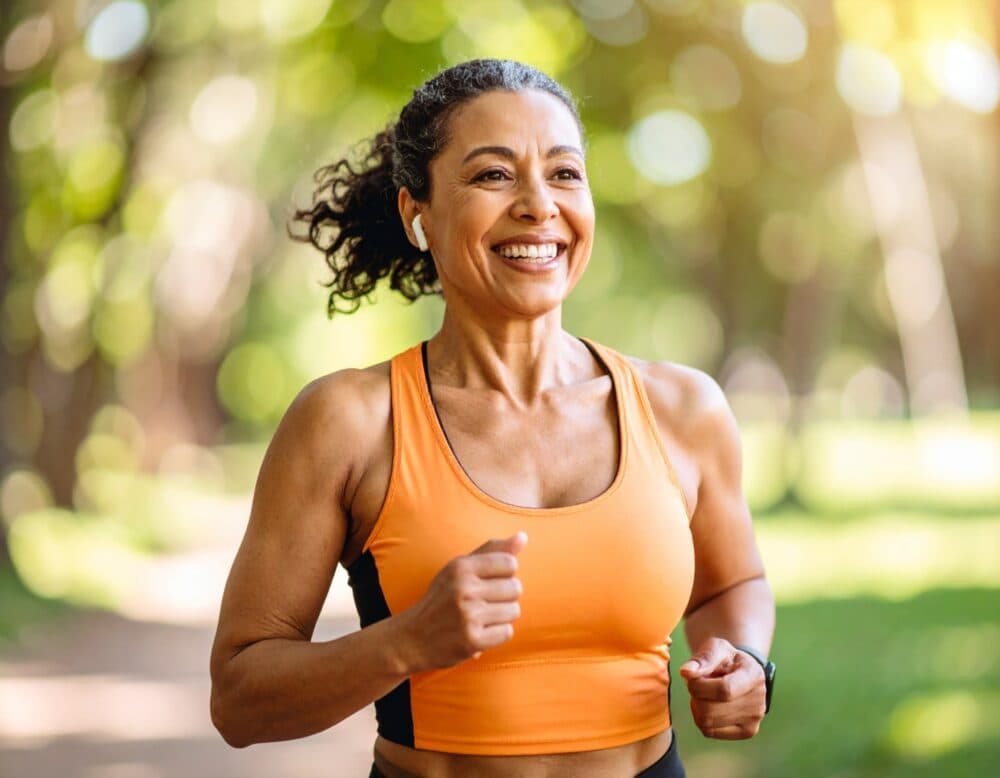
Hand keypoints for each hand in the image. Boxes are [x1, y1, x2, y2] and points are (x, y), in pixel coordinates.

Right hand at [397, 531, 526, 671]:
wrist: (411, 638)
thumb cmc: (442, 599)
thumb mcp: (460, 569)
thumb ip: (492, 551)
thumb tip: (523, 536)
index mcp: (461, 567)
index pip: (510, 563)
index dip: (505, 574)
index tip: (490, 581)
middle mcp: (464, 588)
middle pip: (515, 587)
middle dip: (505, 596)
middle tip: (484, 602)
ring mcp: (468, 615)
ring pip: (514, 611)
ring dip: (502, 616)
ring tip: (482, 617)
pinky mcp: (472, 641)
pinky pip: (507, 632)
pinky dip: (497, 634)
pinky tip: (480, 631)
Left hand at [679, 637, 766, 739]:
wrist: (739, 671)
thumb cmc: (726, 658)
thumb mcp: (716, 648)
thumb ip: (702, 659)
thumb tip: (686, 672)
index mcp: (754, 676)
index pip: (724, 690)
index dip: (700, 685)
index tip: (692, 676)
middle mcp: (758, 701)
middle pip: (711, 710)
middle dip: (695, 695)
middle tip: (697, 684)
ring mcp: (754, 719)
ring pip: (707, 722)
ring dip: (696, 706)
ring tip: (703, 693)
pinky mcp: (746, 732)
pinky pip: (709, 731)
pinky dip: (700, 718)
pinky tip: (708, 704)